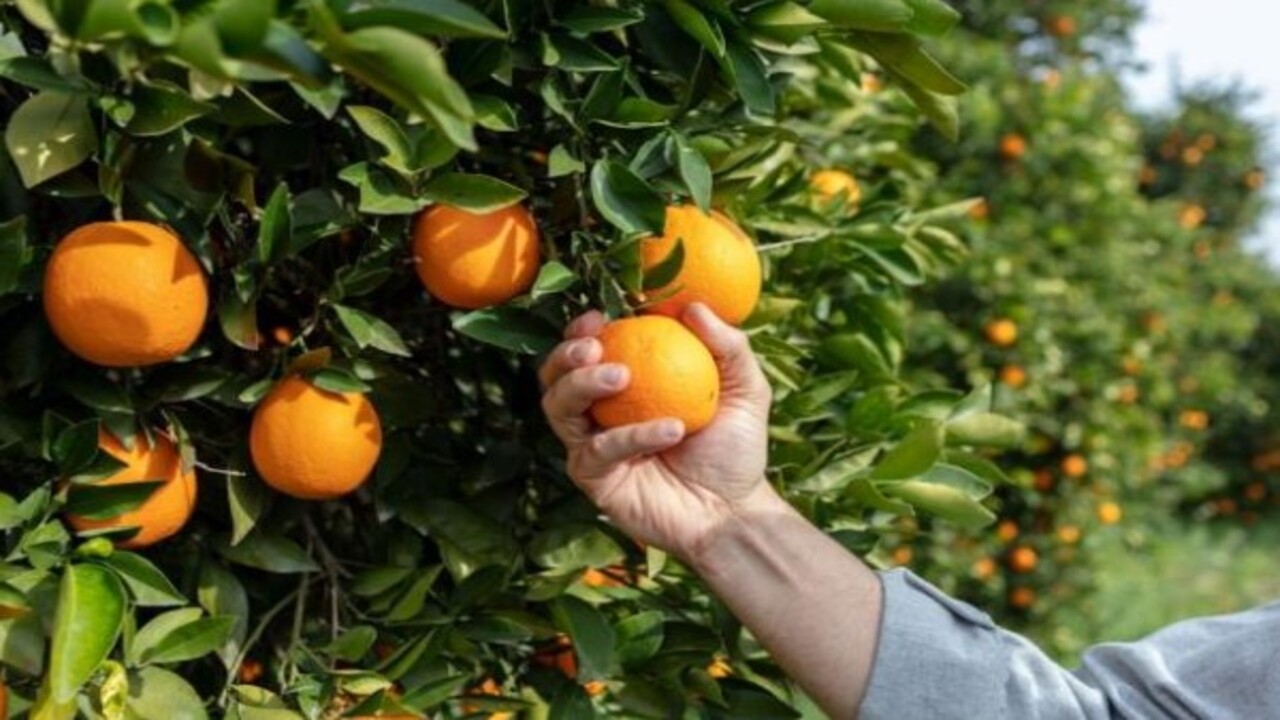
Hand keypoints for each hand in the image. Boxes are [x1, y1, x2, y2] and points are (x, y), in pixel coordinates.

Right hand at [539, 303, 775, 559]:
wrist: (734, 511)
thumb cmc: (736, 448)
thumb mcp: (745, 388)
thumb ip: (727, 345)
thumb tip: (694, 306)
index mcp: (625, 385)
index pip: (587, 350)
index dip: (582, 330)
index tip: (599, 316)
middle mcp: (600, 414)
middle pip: (555, 377)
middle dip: (565, 355)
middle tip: (595, 347)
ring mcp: (593, 447)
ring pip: (558, 409)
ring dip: (583, 385)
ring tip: (623, 376)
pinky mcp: (595, 481)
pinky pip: (597, 452)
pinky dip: (631, 436)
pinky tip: (671, 429)